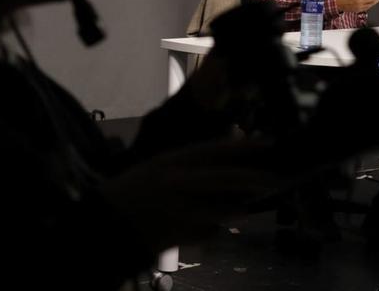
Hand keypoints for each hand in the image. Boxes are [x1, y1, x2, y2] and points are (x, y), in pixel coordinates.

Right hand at [99, 139, 282, 252]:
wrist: (103, 225)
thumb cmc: (135, 190)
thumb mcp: (161, 165)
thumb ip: (195, 160)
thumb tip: (233, 147)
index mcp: (172, 162)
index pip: (216, 150)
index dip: (245, 146)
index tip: (270, 143)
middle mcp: (177, 184)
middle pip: (226, 179)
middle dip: (254, 179)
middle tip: (274, 179)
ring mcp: (179, 211)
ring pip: (224, 209)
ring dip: (239, 206)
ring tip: (244, 205)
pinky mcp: (181, 236)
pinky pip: (211, 230)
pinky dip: (215, 227)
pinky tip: (204, 224)